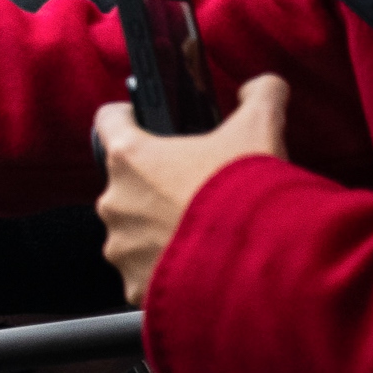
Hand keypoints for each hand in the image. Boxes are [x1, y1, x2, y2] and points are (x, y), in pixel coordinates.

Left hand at [92, 73, 287, 302]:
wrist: (261, 269)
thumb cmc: (248, 197)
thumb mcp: (260, 131)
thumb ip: (260, 97)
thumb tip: (264, 85)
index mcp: (131, 158)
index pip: (108, 122)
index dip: (126, 116)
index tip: (138, 119)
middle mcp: (115, 202)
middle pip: (126, 183)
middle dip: (156, 186)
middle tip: (195, 190)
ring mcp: (121, 247)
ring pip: (133, 232)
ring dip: (159, 231)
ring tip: (201, 233)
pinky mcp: (135, 286)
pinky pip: (144, 274)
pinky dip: (167, 271)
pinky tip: (200, 267)